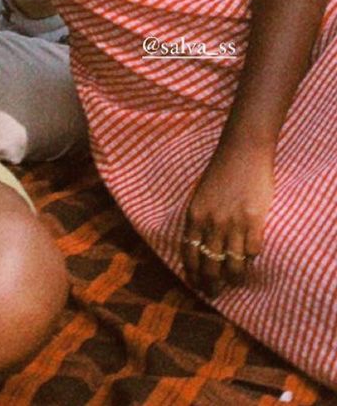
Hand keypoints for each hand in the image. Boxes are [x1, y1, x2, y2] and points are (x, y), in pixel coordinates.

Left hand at [181, 144, 273, 296]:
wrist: (242, 151)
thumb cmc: (220, 171)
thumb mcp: (200, 194)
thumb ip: (200, 219)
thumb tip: (200, 245)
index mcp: (194, 215)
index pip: (189, 254)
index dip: (192, 273)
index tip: (195, 284)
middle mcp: (212, 223)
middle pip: (209, 265)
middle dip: (211, 284)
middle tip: (214, 293)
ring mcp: (234, 223)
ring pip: (232, 265)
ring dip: (233, 278)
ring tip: (234, 283)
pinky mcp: (255, 221)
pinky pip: (253, 252)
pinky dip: (251, 259)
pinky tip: (250, 260)